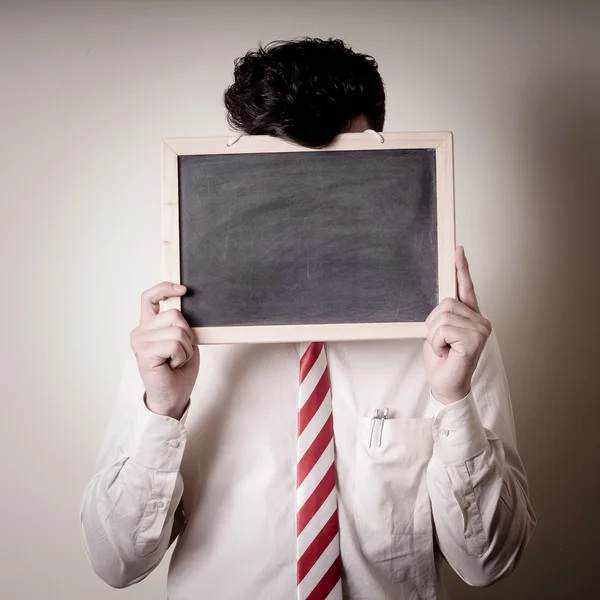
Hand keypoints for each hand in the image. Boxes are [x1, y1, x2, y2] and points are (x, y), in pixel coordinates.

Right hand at [130, 282, 199, 418]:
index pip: (149, 297)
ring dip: (186, 348)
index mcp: (149, 326)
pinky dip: (181, 356)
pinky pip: (175, 344)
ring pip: (178, 330)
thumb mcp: (183, 340)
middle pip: (175, 314)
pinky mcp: (144, 352)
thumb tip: (183, 302)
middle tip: (181, 353)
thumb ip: (179, 324)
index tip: (183, 290)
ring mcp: (140, 341)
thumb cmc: (179, 370)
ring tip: (176, 360)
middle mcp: (140, 331)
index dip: (165, 288)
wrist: (174, 397)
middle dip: (188, 335)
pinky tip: (172, 365)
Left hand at [423, 247, 491, 404]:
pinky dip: (437, 342)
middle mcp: (480, 320)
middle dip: (433, 323)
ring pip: (442, 316)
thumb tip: (441, 300)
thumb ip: (443, 314)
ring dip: (434, 335)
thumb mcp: (439, 332)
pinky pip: (443, 328)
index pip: (466, 288)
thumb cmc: (443, 361)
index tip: (457, 249)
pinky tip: (447, 353)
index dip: (461, 268)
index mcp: (471, 316)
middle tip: (441, 343)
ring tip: (444, 349)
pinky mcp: (475, 338)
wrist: (447, 386)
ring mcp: (481, 329)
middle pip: (445, 302)